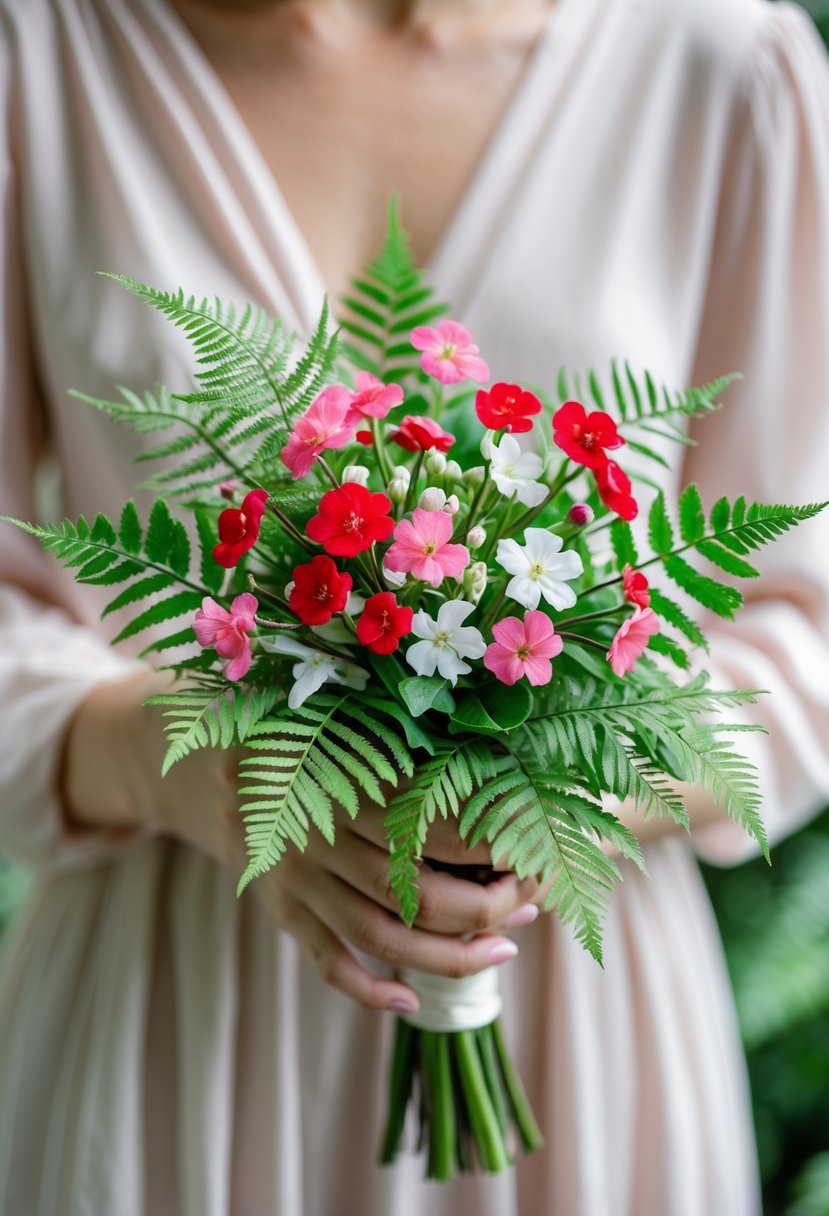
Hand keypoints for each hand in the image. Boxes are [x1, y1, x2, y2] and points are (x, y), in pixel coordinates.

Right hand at [61, 669, 541, 1013]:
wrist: (197, 758)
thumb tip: (499, 759)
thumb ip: (400, 730)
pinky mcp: (280, 909)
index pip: (427, 823)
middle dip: (482, 908)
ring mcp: (295, 879)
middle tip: (530, 905)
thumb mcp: (338, 709)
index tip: (533, 844)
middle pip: (410, 890)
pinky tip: (412, 1000)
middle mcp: (315, 833)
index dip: (486, 842)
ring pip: (378, 936)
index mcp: (338, 775)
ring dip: (446, 956)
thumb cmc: (296, 724)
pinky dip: (369, 990)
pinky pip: (325, 962)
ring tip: (501, 952)